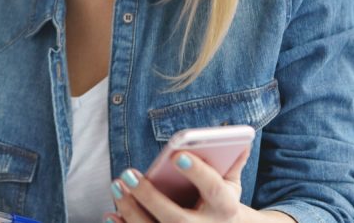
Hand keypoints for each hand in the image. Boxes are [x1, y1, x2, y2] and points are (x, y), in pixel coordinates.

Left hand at [105, 150, 292, 222]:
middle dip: (150, 197)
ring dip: (131, 210)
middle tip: (128, 173)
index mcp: (226, 207)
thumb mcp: (231, 184)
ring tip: (117, 185)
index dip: (198, 173)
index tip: (177, 155)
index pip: (214, 189)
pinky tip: (111, 213)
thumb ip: (232, 161)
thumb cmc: (221, 202)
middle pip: (177, 219)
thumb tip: (241, 138)